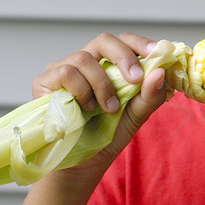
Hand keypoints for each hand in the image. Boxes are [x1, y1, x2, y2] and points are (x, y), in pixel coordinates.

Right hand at [31, 32, 167, 177]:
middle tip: (135, 78)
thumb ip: (150, 94)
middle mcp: (85, 62)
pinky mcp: (44, 82)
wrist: (84, 163)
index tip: (156, 54)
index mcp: (108, 64)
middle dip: (123, 56)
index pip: (123, 41)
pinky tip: (86, 108)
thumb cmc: (108, 135)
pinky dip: (81, 90)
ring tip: (108, 108)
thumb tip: (160, 71)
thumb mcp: (137, 115)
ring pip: (84, 58)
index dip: (139, 43)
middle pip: (104, 40)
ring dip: (101, 84)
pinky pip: (65, 72)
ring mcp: (62, 70)